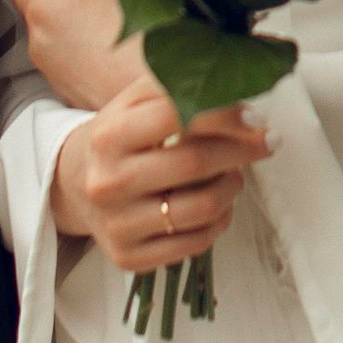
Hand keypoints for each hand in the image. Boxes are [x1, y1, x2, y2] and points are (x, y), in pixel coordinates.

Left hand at [12, 0, 150, 111]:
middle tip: (103, 2)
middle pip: (41, 11)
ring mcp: (53, 72)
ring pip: (58, 38)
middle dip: (67, 4)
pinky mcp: (70, 93)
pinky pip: (72, 63)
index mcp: (42, 11)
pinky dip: (88, 56)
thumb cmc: (136, 40)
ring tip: (115, 31)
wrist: (156, 100)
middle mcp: (38, 44)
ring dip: (79, 31)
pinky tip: (116, 55)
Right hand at [49, 75, 271, 270]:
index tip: (257, 117)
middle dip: (242, 150)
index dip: (225, 115)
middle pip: (195, 163)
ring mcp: (117, 225)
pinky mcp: (129, 257)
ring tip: (235, 173)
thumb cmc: (120, 138)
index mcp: (109, 136)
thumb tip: (233, 85)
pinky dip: (220, 220)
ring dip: (233, 186)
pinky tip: (219, 204)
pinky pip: (195, 243)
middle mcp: (109, 182)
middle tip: (267, 142)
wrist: (75, 185)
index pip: (177, 116)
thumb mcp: (133, 102)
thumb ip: (176, 86)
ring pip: (202, 208)